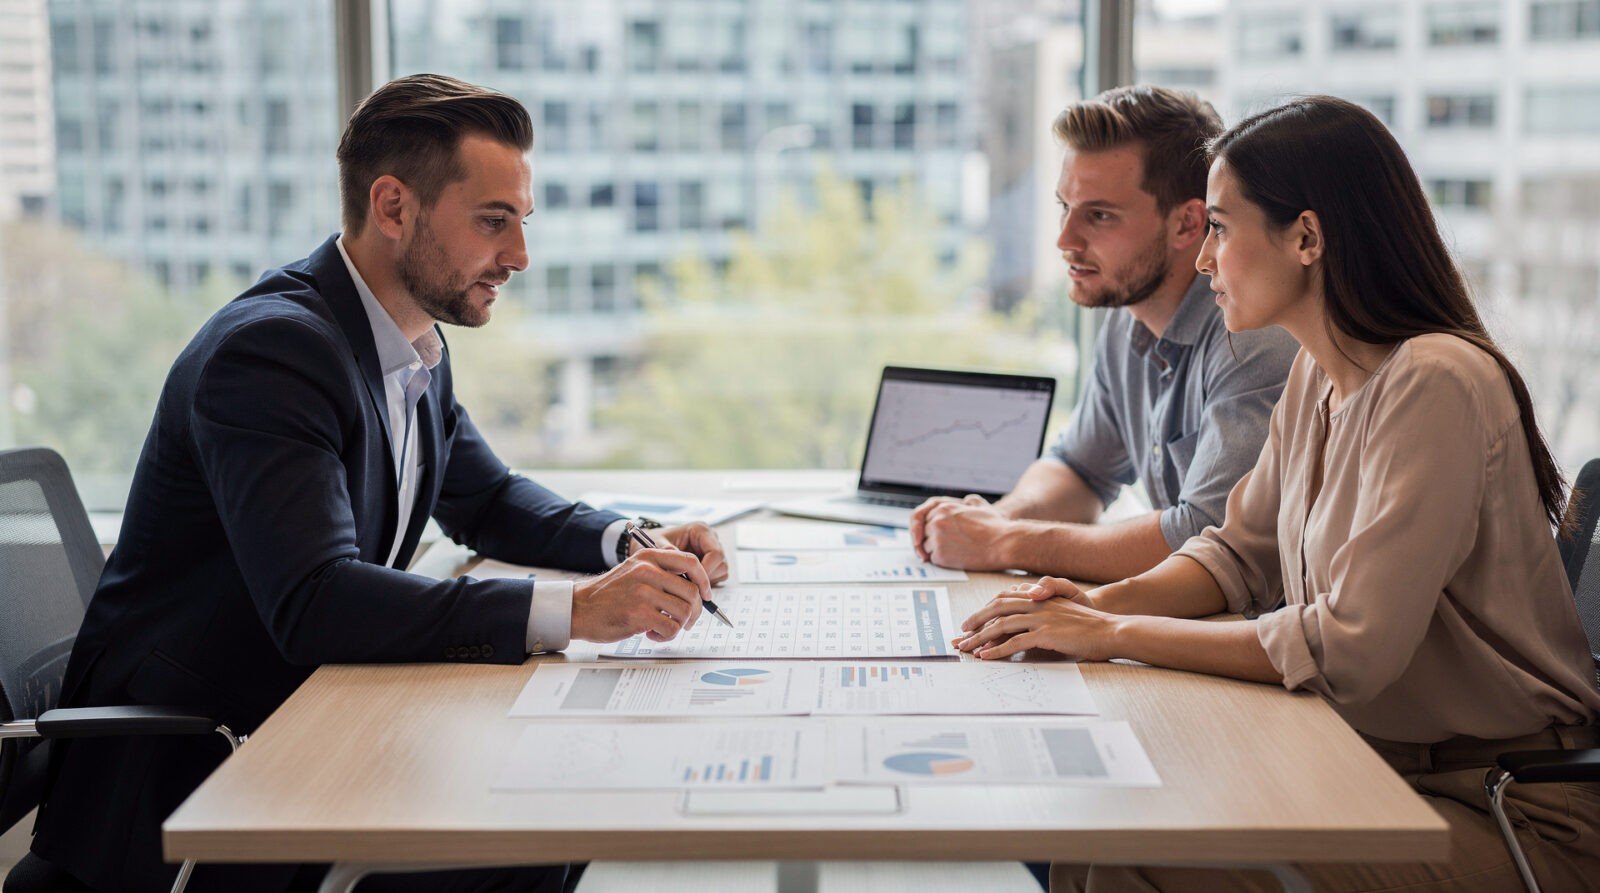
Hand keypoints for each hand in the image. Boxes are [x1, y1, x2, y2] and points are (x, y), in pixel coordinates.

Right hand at [570, 548, 709, 642]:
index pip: (691, 563)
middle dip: (695, 611)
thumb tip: (697, 589)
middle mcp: (648, 571)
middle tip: (685, 621)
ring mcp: (643, 592)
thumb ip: (662, 573)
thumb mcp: (635, 571)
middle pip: (692, 592)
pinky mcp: (639, 614)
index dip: (705, 581)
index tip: (706, 596)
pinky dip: (666, 636)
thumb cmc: (609, 594)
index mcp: (649, 557)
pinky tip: (652, 634)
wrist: (579, 608)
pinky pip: (671, 628)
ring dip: (679, 626)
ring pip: (684, 612)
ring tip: (663, 627)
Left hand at [645, 521, 728, 584]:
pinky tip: (689, 581)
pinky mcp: (712, 562)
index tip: (692, 583)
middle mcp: (710, 539)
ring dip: (706, 580)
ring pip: (721, 571)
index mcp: (700, 530)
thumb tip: (674, 557)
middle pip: (721, 563)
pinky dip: (705, 582)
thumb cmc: (655, 542)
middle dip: (706, 577)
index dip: (707, 570)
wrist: (653, 548)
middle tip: (688, 586)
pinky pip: (718, 576)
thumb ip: (664, 549)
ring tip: (686, 583)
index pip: (715, 553)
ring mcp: (712, 551)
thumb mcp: (656, 544)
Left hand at [912, 495, 1015, 570]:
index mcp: (944, 508)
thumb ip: (967, 502)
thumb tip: (964, 502)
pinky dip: (941, 561)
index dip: (930, 528)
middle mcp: (937, 521)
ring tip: (954, 551)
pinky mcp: (940, 555)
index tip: (932, 535)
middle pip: (923, 533)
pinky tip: (956, 558)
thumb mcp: (980, 505)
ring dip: (935, 551)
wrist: (1003, 544)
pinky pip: (933, 559)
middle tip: (943, 546)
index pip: (925, 518)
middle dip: (930, 539)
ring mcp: (937, 538)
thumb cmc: (995, 526)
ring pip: (925, 547)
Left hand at [953, 577, 1116, 659]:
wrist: (1111, 630)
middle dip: (975, 621)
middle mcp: (1037, 605)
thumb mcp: (1061, 614)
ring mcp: (1041, 618)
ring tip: (966, 648)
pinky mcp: (1046, 634)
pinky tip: (986, 656)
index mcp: (1039, 598)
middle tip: (960, 634)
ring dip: (980, 637)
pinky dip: (998, 650)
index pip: (1004, 600)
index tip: (971, 622)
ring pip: (1001, 625)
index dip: (985, 610)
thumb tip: (1023, 627)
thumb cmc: (1088, 627)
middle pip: (996, 609)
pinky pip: (1015, 642)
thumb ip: (1041, 615)